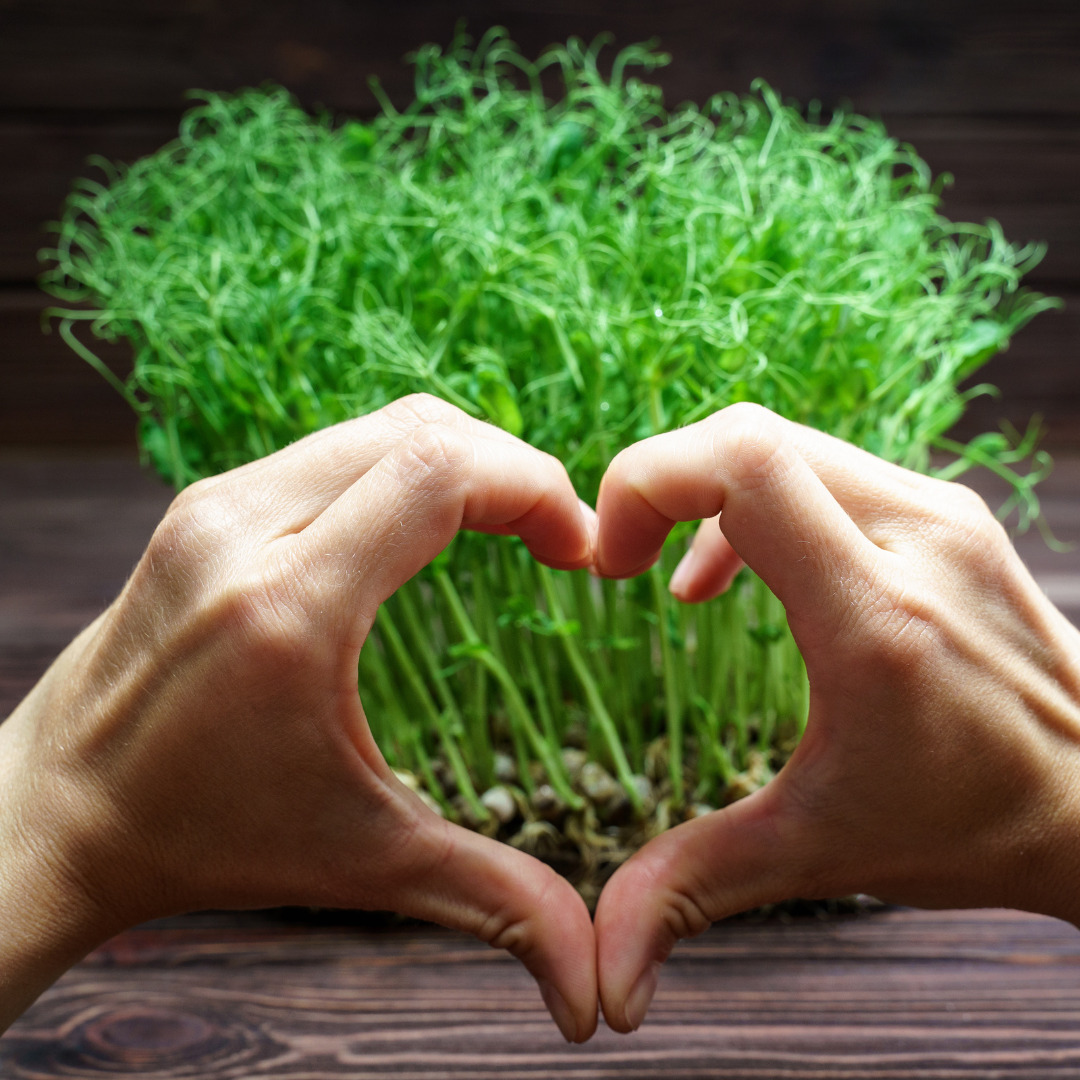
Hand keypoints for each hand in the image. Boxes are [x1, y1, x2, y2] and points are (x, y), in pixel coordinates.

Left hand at [0, 394, 597, 1041]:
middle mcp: (242, 529)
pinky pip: (328, 449)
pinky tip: (421, 528)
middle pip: (418, 431)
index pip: (438, 473)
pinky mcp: (202, 507)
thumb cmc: (200, 838)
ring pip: (372, 430)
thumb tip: (595, 993)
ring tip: (503, 527)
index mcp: (288, 607)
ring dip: (456, 463)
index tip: (577, 552)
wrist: (54, 815)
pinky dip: (399, 468)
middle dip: (511, 471)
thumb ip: (492, 902)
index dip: (534, 490)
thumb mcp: (361, 861)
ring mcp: (213, 506)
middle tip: (553, 539)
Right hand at [592, 402, 1079, 1032]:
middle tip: (622, 563)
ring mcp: (937, 513)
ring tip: (669, 576)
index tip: (612, 562)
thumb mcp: (819, 851)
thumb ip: (696, 890)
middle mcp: (914, 537)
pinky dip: (754, 503)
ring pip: (785, 444)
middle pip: (751, 436)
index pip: (745, 464)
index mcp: (876, 616)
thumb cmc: (973, 823)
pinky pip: (823, 469)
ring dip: (707, 494)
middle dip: (660, 484)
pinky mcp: (942, 513)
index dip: (647, 482)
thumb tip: (604, 984)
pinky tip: (730, 576)